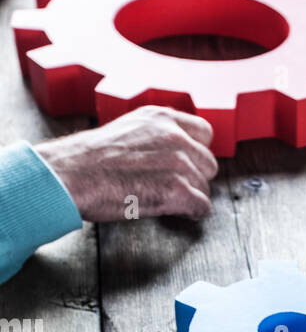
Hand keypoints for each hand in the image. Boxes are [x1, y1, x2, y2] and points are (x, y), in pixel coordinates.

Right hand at [35, 107, 218, 221]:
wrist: (71, 174)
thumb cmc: (91, 158)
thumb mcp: (129, 129)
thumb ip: (156, 136)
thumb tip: (176, 152)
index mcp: (162, 118)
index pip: (205, 133)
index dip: (197, 152)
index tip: (187, 165)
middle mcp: (175, 136)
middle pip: (208, 163)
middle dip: (194, 178)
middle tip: (172, 187)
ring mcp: (178, 163)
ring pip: (205, 187)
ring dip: (190, 197)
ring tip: (164, 199)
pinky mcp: (177, 190)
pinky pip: (202, 207)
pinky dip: (191, 213)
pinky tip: (174, 212)